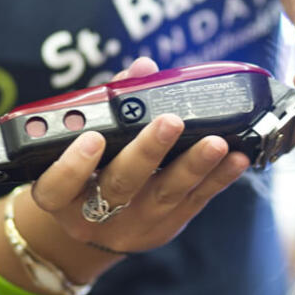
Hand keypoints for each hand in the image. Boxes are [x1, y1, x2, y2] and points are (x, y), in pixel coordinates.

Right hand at [27, 58, 250, 254]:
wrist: (97, 226)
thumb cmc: (88, 169)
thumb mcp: (83, 142)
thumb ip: (110, 104)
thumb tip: (144, 68)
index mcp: (61, 197)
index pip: (56, 186)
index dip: (73, 165)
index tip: (93, 138)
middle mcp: (94, 216)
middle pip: (120, 185)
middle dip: (147, 152)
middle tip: (170, 122)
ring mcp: (134, 225)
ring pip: (165, 195)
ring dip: (194, 165)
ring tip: (216, 141)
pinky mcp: (168, 226)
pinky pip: (196, 201)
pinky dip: (219, 178)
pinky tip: (237, 158)